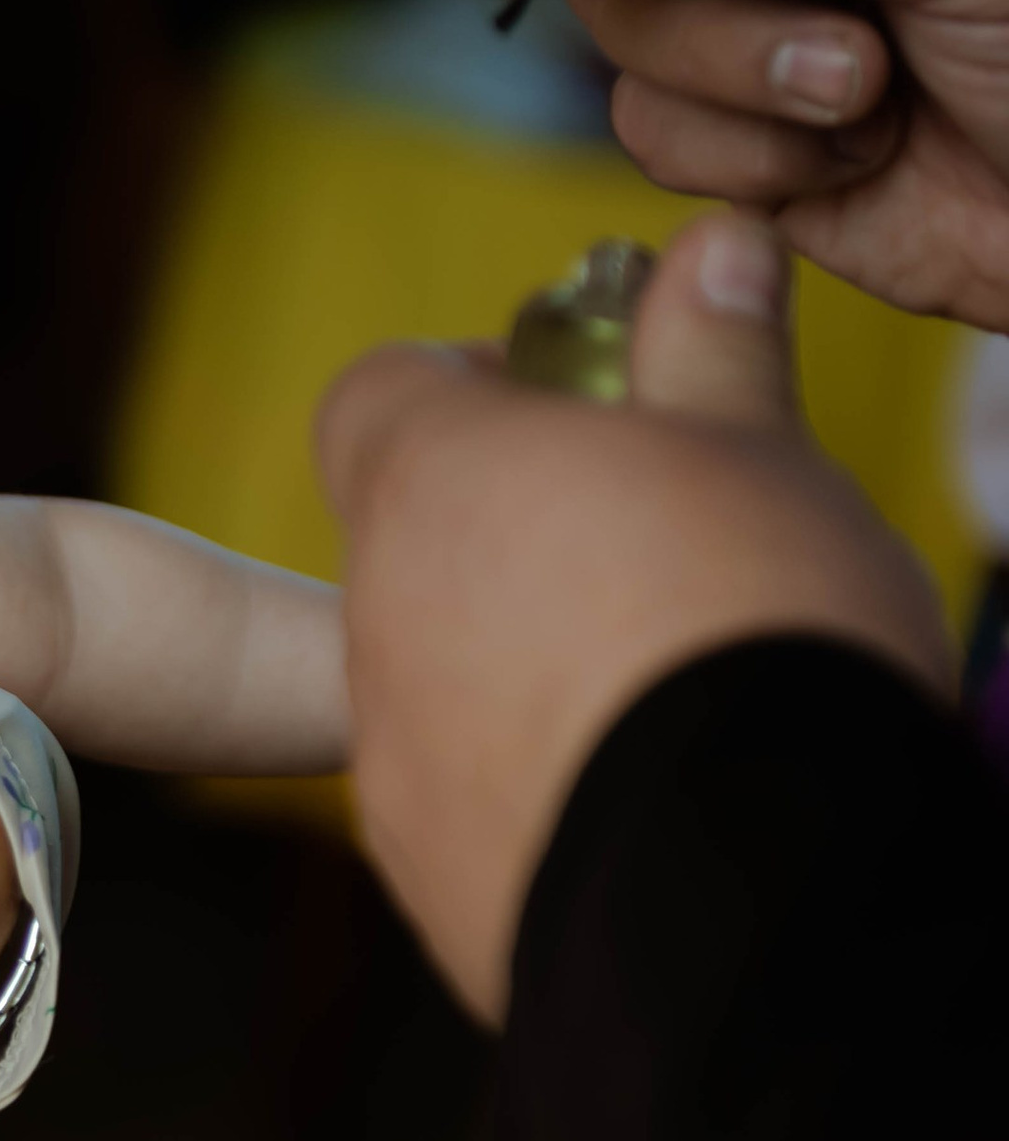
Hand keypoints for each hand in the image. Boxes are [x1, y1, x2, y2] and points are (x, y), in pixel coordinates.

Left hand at [316, 213, 953, 1021]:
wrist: (754, 893)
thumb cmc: (757, 627)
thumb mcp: (762, 452)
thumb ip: (712, 346)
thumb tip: (711, 246)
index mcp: (434, 481)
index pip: (377, 391)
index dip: (464, 385)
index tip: (570, 405)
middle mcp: (378, 618)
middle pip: (411, 542)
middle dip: (512, 535)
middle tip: (649, 549)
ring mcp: (392, 763)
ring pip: (437, 681)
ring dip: (522, 666)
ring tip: (664, 683)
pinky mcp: (431, 882)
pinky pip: (469, 807)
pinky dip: (534, 786)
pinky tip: (645, 794)